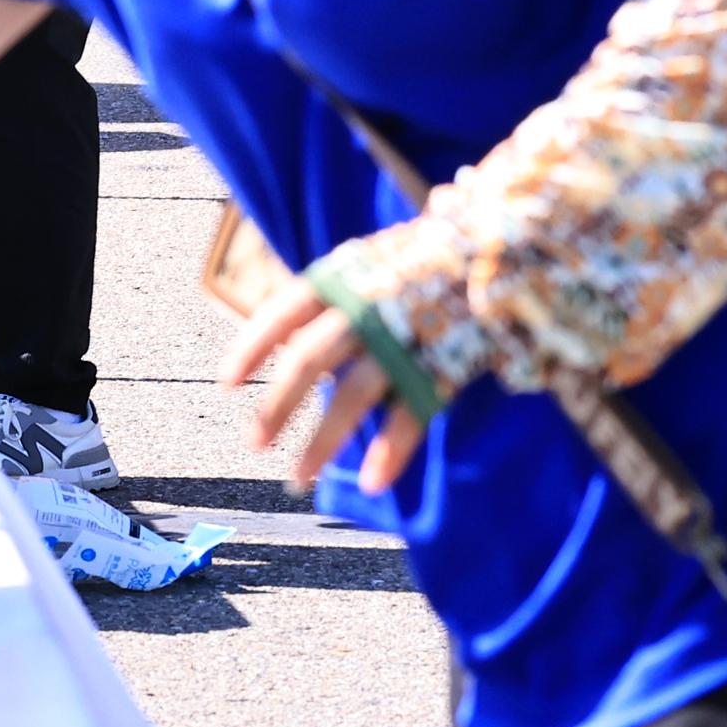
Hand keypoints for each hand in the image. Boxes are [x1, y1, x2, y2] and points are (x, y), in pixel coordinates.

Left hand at [220, 274, 426, 497]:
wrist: (500, 245)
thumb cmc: (420, 259)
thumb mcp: (365, 262)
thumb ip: (328, 298)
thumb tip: (282, 339)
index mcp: (342, 277)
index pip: (282, 312)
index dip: (252, 347)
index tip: (227, 384)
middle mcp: (366, 307)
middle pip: (309, 360)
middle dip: (278, 405)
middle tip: (253, 444)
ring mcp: (404, 338)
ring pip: (353, 396)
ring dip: (322, 440)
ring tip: (298, 477)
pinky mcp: (444, 365)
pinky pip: (411, 413)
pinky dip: (390, 450)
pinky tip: (369, 481)